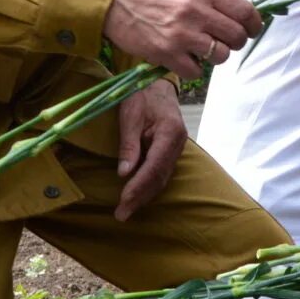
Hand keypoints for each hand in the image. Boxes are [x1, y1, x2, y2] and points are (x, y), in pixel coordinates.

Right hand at [104, 0, 262, 80]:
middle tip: (227, 42)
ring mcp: (182, 34)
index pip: (244, 11)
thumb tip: (238, 14)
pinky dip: (194, 68)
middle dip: (236, 42)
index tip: (252, 30)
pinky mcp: (167, 54)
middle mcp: (196, 11)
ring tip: (203, 49)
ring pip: (221, 56)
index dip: (254, 24)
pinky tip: (185, 58)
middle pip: (236, 36)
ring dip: (216, 56)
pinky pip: (197, 72)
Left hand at [114, 78, 185, 221]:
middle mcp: (177, 144)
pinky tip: (137, 196)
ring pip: (162, 178)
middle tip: (122, 215)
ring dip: (144, 196)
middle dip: (140, 197)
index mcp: (170, 133)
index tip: (124, 200)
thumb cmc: (142, 95)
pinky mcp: (171, 151)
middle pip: (160, 177)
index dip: (139, 186)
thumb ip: (129, 144)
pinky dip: (149, 186)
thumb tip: (124, 173)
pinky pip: (161, 173)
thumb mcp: (130, 115)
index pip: (154, 166)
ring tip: (127, 210)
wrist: (157, 84)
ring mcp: (177, 148)